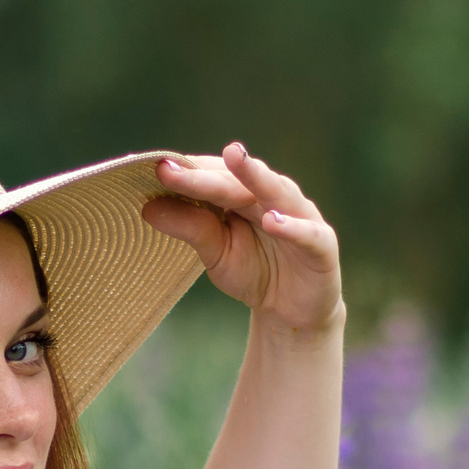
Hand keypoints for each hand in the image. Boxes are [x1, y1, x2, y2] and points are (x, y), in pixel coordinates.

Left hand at [140, 143, 342, 334]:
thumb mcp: (215, 253)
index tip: (152, 167)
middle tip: (170, 168)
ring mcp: (299, 215)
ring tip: (234, 159)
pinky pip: (306, 232)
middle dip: (204, 175)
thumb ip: (190, 228)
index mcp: (242, 194)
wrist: (293, 310)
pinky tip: (272, 222)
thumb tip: (147, 208)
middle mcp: (271, 196)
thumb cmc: (254, 271)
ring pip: (276, 191)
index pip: (211, 175)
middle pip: (235, 182)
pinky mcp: (321, 244)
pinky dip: (291, 226)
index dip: (185, 171)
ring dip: (256, 176)